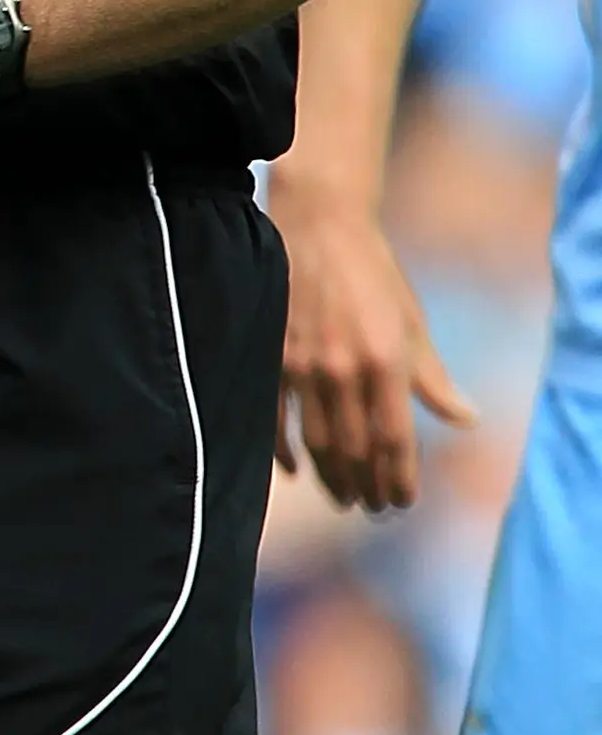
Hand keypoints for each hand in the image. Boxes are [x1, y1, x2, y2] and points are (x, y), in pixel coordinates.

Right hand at [268, 169, 475, 509]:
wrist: (318, 225)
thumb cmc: (373, 272)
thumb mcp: (412, 322)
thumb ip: (431, 377)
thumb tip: (464, 420)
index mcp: (385, 360)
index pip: (394, 439)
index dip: (399, 478)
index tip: (401, 501)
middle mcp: (343, 369)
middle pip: (354, 449)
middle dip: (366, 486)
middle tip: (373, 508)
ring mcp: (301, 365)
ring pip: (316, 440)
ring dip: (331, 477)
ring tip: (342, 498)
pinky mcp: (270, 356)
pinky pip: (272, 417)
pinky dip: (281, 449)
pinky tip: (292, 470)